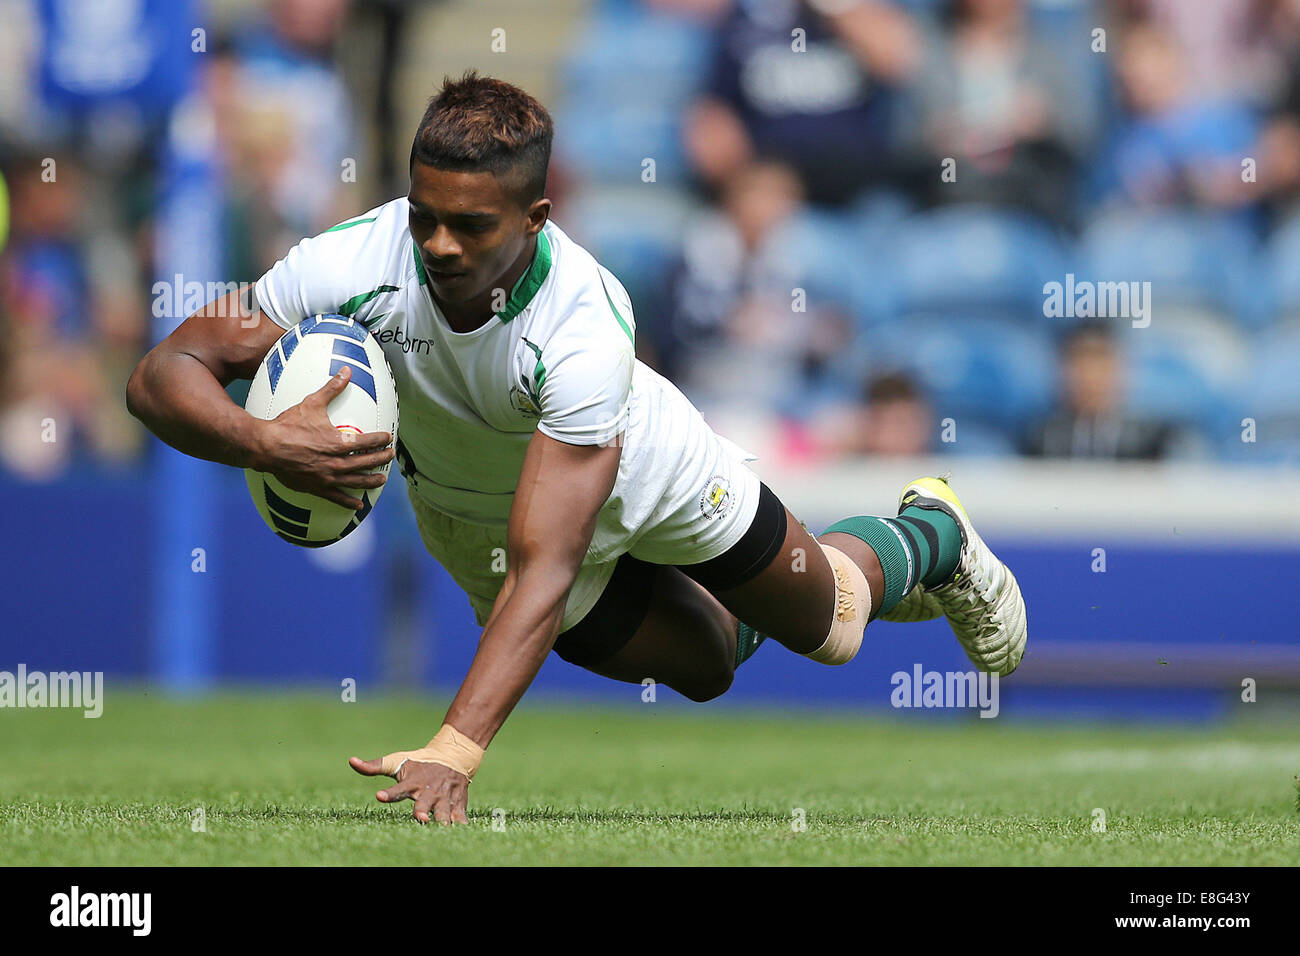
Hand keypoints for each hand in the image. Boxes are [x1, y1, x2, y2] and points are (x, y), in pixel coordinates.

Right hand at [254, 366, 394, 508]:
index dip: (380, 440)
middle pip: (365, 462)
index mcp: (337, 442)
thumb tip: (346, 372)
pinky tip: (358, 504)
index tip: (388, 439)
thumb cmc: (288, 425)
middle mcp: (335, 462)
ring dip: (371, 479)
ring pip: (355, 481)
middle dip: (380, 458)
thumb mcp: (312, 404)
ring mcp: (326, 477)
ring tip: (382, 479)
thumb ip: (332, 389)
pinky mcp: (316, 487)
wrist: (265, 446)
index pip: (366, 442)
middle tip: (390, 456)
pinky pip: (336, 497)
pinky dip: (348, 501)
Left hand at [349, 755, 470, 824]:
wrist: (453, 754)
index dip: (389, 793)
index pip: (398, 789)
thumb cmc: (419, 762)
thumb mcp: (397, 761)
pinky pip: (460, 814)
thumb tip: (351, 761)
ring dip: (442, 819)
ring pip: (443, 811)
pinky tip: (462, 829)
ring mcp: (444, 796)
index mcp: (411, 781)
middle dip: (422, 810)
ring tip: (442, 828)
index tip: (379, 796)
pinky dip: (461, 822)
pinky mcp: (458, 801)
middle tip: (420, 817)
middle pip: (424, 802)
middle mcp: (428, 790)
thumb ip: (374, 766)